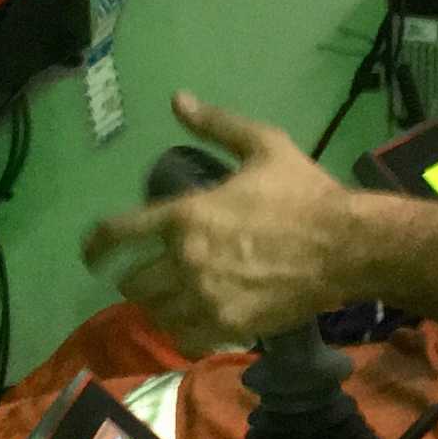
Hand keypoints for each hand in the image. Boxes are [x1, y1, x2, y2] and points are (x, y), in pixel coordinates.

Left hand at [80, 94, 351, 354]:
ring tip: (168, 300)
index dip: (96, 245)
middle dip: (133, 278)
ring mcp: (206, 297)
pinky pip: (185, 338)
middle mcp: (186, 259)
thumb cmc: (304, 192)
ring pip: (155, 313)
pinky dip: (181, 332)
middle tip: (146, 276)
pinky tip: (191, 322)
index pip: (118, 234)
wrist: (346, 245)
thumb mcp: (262, 145)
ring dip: (157, 306)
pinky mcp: (228, 325)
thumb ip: (215, 124)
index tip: (91, 255)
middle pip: (132, 282)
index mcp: (185, 214)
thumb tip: (178, 100)